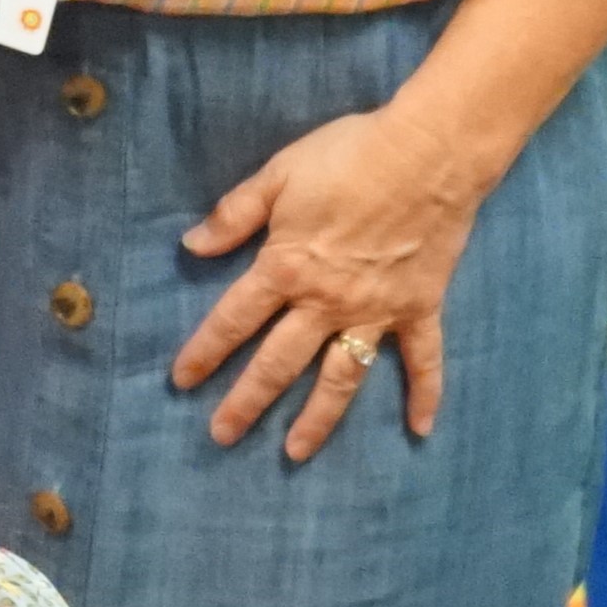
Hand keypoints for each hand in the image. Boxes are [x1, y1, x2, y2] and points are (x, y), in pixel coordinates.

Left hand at [171, 103, 489, 460]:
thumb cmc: (346, 157)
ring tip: (295, 451)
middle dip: (247, 401)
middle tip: (221, 435)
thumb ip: (234, 214)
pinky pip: (423, 361)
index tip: (181, 380)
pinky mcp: (419, 310)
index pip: (235, 318)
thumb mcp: (277, 175)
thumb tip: (191, 247)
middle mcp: (327, 303)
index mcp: (287, 268)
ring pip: (341, 377)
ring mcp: (376, 313)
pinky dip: (425, 396)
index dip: (205, 349)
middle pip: (279, 361)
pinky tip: (420, 430)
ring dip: (318, 418)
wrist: (425, 154)